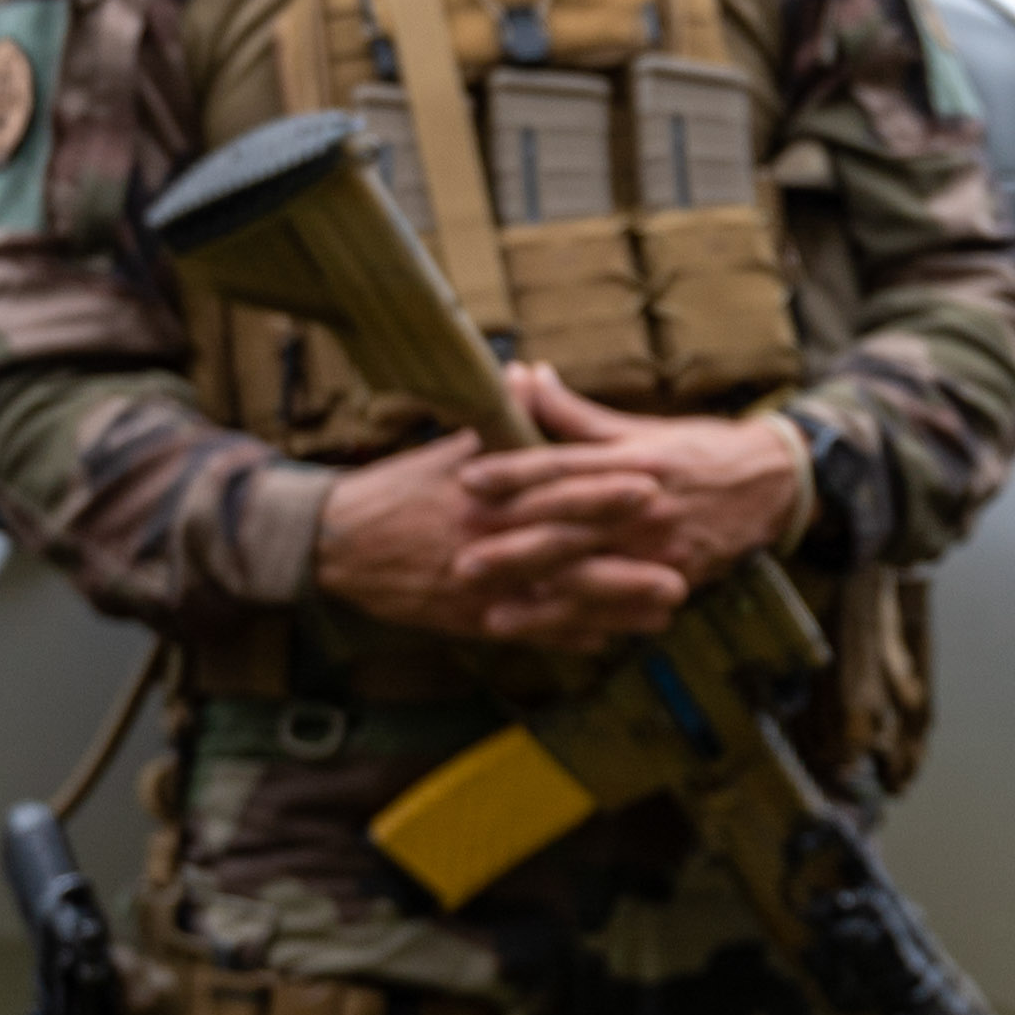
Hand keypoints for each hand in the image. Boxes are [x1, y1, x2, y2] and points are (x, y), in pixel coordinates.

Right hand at [317, 423, 687, 655]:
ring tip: (667, 603)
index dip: (604, 483)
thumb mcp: (444, 447)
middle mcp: (485, 538)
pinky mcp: (468, 621)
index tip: (654, 477)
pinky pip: (526, 632)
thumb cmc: (395, 490)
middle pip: (564, 542)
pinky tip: (611, 639)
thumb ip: (496, 418)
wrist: (335, 545)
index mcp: (483, 491)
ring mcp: (479, 585)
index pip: (553, 484)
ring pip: (556, 597)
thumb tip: (528, 375)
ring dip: (615, 601)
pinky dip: (567, 637)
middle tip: (679, 542)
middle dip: (624, 543)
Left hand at [454, 369, 812, 589]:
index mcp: (633, 459)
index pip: (564, 465)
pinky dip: (584, 624)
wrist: (773, 484)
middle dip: (514, 546)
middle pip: (570, 527)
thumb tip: (524, 376)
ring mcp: (661, 548)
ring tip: (491, 612)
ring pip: (592, 577)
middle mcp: (644, 504)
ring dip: (540, 599)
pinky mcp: (677, 578)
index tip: (467, 479)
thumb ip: (576, 413)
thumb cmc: (697, 449)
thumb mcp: (642, 426)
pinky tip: (549, 636)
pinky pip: (623, 606)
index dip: (514, 472)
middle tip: (461, 558)